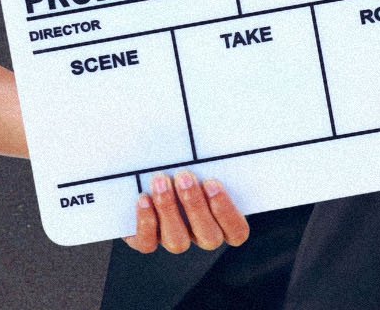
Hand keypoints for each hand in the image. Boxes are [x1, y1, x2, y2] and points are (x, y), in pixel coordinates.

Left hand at [125, 170, 249, 252]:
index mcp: (225, 221)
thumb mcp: (207, 163)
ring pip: (177, 241)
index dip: (225, 211)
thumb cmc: (189, 164)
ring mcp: (175, 239)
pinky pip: (148, 243)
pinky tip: (143, 198)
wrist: (153, 172)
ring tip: (160, 180)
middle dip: (195, 205)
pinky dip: (146, 223)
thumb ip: (215, 162)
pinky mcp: (148, 240)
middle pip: (208, 237)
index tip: (211, 182)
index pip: (236, 231)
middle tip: (184, 176)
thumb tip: (224, 135)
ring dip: (168, 208)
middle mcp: (201, 235)